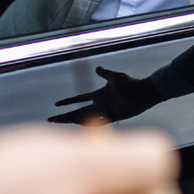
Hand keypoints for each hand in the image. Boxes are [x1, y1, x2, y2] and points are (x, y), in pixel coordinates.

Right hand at [50, 67, 167, 124]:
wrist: (142, 92)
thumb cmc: (130, 83)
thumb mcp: (114, 76)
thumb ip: (105, 73)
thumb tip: (97, 68)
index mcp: (98, 94)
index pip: (79, 99)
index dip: (68, 101)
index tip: (56, 104)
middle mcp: (99, 104)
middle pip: (77, 111)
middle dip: (64, 115)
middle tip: (51, 119)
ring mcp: (104, 111)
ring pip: (83, 117)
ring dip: (70, 120)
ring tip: (58, 122)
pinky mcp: (112, 117)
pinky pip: (96, 122)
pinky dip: (86, 124)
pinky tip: (76, 125)